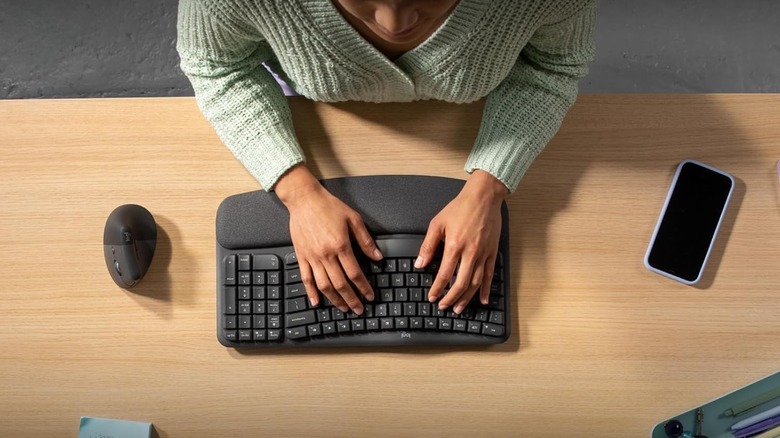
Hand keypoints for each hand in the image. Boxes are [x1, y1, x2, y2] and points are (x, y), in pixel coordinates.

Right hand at [275, 165, 381, 314]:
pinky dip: (311, 293)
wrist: (304, 199)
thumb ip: (365, 240)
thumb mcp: (353, 219)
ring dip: (334, 300)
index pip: (355, 273)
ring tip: (343, 308)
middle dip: (351, 300)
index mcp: (340, 245)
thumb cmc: (328, 206)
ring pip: (324, 285)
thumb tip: (377, 257)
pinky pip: (306, 279)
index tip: (370, 296)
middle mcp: (326, 254)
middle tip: (358, 309)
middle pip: (340, 284)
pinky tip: (316, 302)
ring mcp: (312, 257)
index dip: (364, 287)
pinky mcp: (301, 256)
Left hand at [415, 170, 506, 313]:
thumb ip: (428, 245)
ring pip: (475, 282)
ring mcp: (483, 253)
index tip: (432, 296)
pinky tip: (482, 299)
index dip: (437, 288)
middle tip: (444, 306)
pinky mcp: (492, 252)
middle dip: (451, 298)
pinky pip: (490, 275)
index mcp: (455, 245)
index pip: (444, 274)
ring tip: (459, 308)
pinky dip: (486, 289)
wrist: (484, 197)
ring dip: (467, 298)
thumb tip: (420, 263)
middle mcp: (471, 252)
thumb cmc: (461, 208)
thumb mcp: (438, 223)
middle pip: (461, 283)